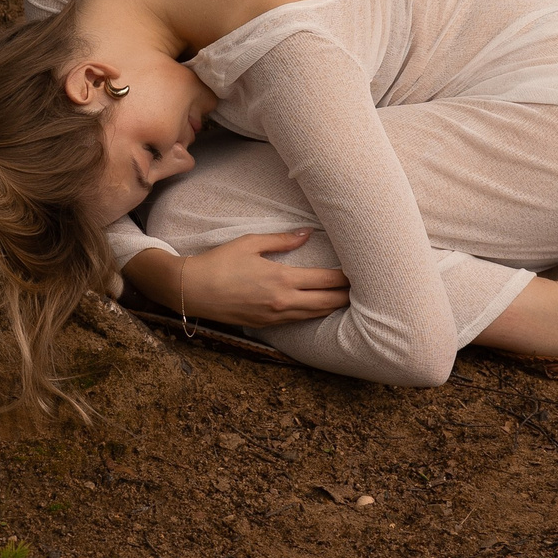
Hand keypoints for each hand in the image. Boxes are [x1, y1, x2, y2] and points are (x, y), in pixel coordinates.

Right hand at [178, 230, 349, 327]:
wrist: (193, 290)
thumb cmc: (219, 263)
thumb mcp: (251, 243)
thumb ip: (282, 240)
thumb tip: (306, 234)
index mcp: (282, 278)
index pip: (325, 280)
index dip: (345, 277)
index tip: (359, 271)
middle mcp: (283, 301)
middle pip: (327, 302)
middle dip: (347, 296)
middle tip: (363, 288)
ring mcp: (276, 316)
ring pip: (315, 315)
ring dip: (333, 307)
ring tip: (348, 299)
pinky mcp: (267, 324)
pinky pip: (299, 321)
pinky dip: (315, 314)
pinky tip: (321, 308)